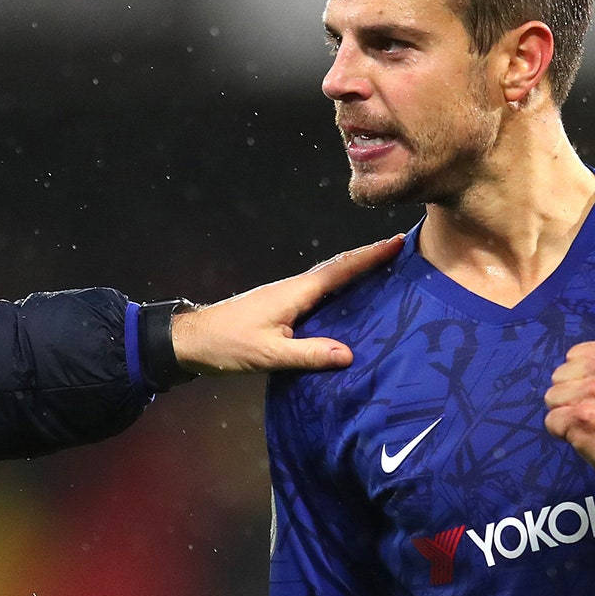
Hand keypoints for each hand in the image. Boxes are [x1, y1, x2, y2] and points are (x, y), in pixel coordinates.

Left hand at [170, 235, 403, 373]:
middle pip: (338, 268)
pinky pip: (319, 293)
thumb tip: (349, 354)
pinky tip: (349, 300)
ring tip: (387, 271)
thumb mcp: (268, 354)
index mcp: (295, 292)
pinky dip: (339, 289)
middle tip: (402, 251)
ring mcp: (287, 296)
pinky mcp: (282, 308)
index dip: (370, 256)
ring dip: (356, 272)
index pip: (340, 269)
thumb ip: (308, 354)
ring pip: (329, 280)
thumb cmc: (227, 344)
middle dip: (369, 258)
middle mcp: (294, 288)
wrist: (192, 341)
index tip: (398, 241)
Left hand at [543, 340, 594, 492]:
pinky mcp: (581, 417)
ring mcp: (593, 391)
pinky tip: (588, 438)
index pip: (573, 357)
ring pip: (551, 398)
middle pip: (559, 376)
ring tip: (594, 426)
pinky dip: (563, 434)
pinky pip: (551, 422)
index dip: (580, 379)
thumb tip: (577, 364)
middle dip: (571, 396)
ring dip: (566, 415)